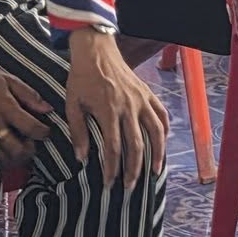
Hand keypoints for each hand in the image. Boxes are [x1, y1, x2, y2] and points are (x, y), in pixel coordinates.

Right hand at [0, 71, 53, 167]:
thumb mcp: (12, 82)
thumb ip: (30, 96)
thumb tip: (48, 109)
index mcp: (6, 108)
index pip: (30, 127)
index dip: (43, 133)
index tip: (46, 131)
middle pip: (17, 150)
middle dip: (30, 150)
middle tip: (32, 143)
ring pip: (4, 158)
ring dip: (16, 157)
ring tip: (20, 148)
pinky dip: (2, 158)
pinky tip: (7, 150)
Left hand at [65, 29, 167, 184]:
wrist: (96, 50)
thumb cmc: (81, 78)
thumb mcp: (72, 104)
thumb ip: (78, 132)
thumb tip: (82, 159)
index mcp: (108, 110)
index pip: (114, 148)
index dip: (112, 169)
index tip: (109, 184)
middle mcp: (129, 106)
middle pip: (136, 145)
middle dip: (134, 169)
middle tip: (130, 186)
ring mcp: (141, 99)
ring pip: (156, 132)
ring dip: (157, 154)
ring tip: (154, 172)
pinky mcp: (148, 93)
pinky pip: (161, 114)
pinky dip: (165, 130)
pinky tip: (163, 143)